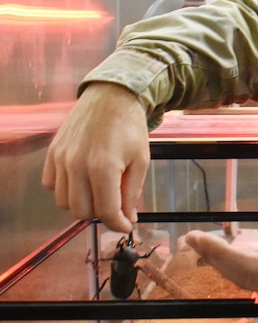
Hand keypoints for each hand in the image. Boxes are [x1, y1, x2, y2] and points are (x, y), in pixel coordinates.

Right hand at [41, 82, 149, 233]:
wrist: (111, 97)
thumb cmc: (130, 127)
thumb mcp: (141, 160)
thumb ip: (131, 193)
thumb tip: (127, 219)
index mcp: (103, 167)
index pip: (106, 211)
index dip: (119, 224)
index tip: (127, 225)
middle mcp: (76, 165)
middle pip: (82, 211)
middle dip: (101, 214)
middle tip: (115, 205)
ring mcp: (61, 159)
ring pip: (64, 202)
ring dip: (82, 203)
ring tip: (99, 190)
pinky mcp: (52, 153)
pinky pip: (51, 185)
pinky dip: (65, 189)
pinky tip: (82, 179)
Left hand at [186, 212, 257, 307]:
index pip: (247, 265)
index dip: (220, 252)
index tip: (199, 238)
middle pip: (240, 273)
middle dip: (214, 256)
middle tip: (191, 238)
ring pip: (246, 276)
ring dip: (223, 261)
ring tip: (203, 244)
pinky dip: (240, 263)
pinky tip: (234, 251)